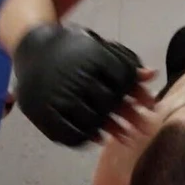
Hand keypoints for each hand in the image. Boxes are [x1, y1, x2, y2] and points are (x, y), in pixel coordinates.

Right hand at [12, 24, 156, 146]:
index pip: (123, 78)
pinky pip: (68, 131)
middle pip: (110, 102)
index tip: (148, 105)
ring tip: (126, 137)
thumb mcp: (98, 47)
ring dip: (113, 131)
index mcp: (91, 56)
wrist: (31, 47)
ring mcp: (57, 95)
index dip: (139, 93)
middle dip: (132, 117)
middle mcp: (75, 76)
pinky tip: (99, 137)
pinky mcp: (43, 111)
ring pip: (92, 120)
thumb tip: (153, 75)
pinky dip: (87, 137)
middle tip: (144, 128)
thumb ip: (125, 61)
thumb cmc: (72, 47)